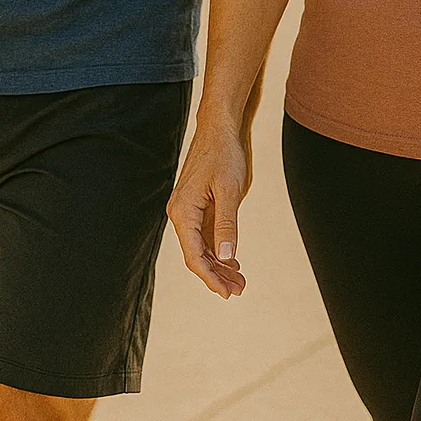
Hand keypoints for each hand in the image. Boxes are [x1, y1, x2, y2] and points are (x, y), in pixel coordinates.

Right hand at [167, 123, 249, 298]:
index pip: (194, 256)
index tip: (228, 293)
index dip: (210, 278)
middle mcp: (180, 213)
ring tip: (239, 280)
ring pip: (200, 247)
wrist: (221, 127)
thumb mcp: (230, 191)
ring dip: (218, 264)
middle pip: (196, 255)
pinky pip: (204, 234)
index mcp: (183, 211)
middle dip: (216, 275)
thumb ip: (227, 226)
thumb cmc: (225, 154)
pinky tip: (232, 261)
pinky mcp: (197, 205)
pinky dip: (217, 249)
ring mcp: (188, 209)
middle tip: (240, 290)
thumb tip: (225, 258)